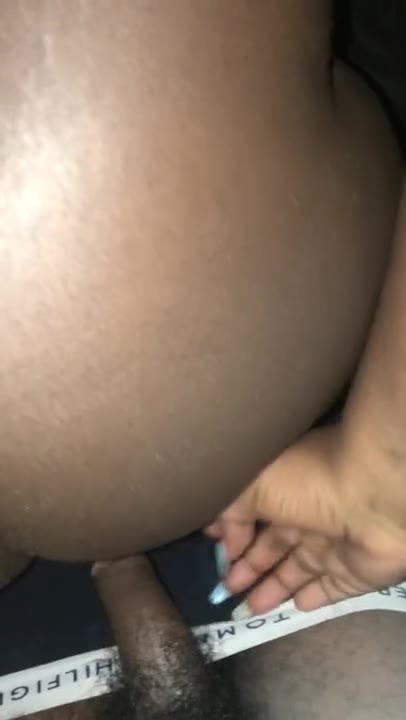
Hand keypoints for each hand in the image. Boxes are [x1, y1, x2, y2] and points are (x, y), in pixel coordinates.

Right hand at [206, 426, 405, 614]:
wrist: (373, 496)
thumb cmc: (306, 481)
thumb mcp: (252, 484)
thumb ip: (229, 512)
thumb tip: (224, 542)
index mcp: (282, 488)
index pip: (251, 512)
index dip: (231, 531)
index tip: (212, 547)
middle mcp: (306, 515)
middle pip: (271, 547)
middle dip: (247, 567)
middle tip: (225, 589)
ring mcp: (332, 545)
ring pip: (296, 571)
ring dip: (272, 588)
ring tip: (248, 609)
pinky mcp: (354, 572)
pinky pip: (329, 589)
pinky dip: (311, 598)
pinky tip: (293, 607)